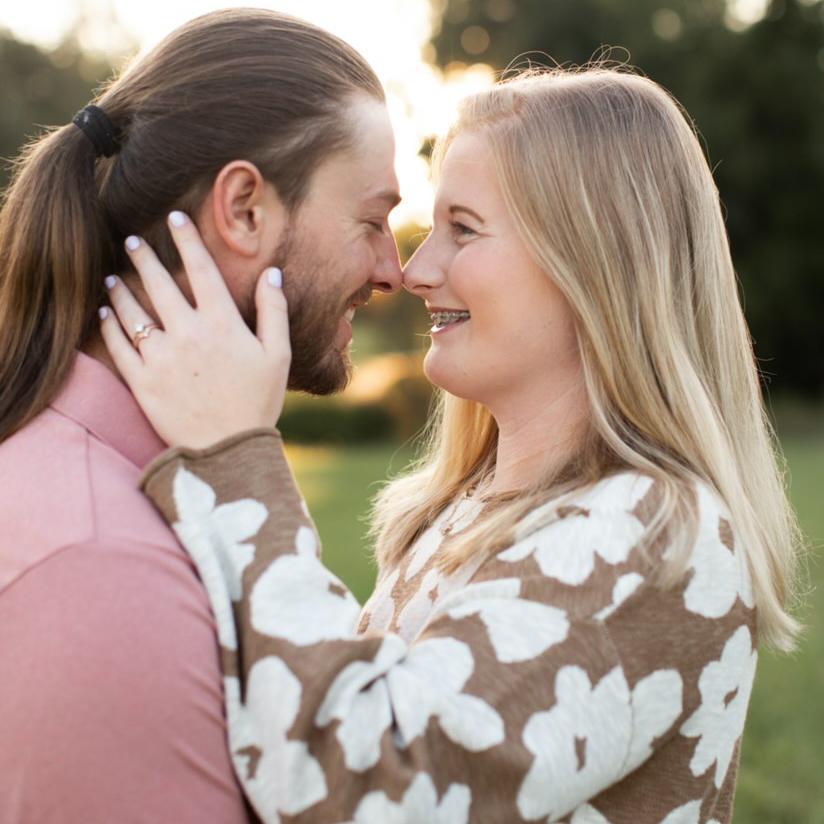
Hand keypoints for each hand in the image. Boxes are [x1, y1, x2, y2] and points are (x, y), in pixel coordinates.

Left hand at [100, 211, 289, 448]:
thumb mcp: (279, 355)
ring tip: (112, 275)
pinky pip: (118, 346)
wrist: (229, 452)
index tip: (174, 217)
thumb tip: (273, 274)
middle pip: (159, 284)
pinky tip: (104, 314)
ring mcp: (161, 357)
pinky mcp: (142, 381)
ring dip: (120, 288)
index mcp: (223, 324)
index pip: (201, 270)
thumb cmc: (259, 403)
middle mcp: (188, 334)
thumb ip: (275, 311)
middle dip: (143, 257)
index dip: (187, 239)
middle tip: (132, 241)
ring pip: (132, 311)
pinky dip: (108, 326)